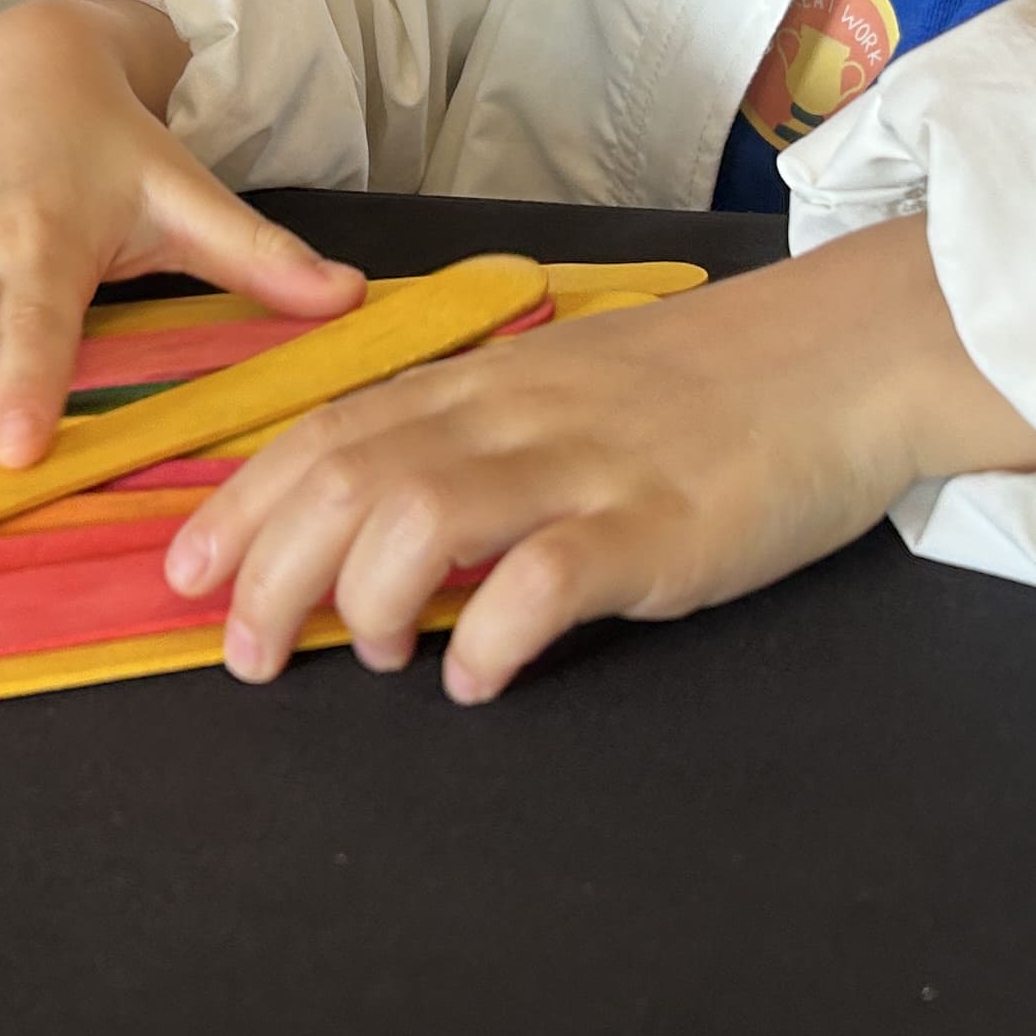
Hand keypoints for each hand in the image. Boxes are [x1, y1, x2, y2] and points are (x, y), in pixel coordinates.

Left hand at [165, 220, 1035, 701]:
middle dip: (271, 568)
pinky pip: (549, 577)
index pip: (330, 431)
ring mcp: (586, 467)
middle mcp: (516, 416)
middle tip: (246, 654)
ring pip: (423, 513)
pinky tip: (475, 681)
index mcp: (487, 385)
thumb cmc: (709, 386)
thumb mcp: (572, 390)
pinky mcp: (659, 525)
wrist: (850, 354)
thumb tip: (388, 525)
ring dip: (366, 597)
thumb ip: (481, 442)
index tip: (185, 574)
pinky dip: (489, 635)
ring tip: (368, 656)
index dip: (243, 504)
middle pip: (350, 476)